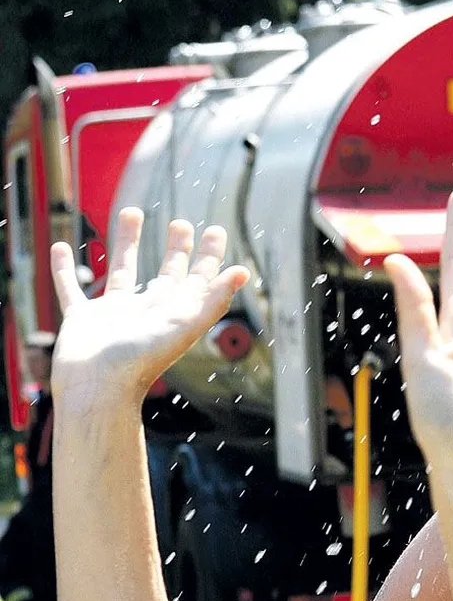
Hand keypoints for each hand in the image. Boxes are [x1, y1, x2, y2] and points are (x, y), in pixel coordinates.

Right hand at [50, 211, 248, 407]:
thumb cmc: (140, 361)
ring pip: (122, 270)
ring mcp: (113, 316)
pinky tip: (60, 247)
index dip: (209, 257)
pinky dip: (64, 269)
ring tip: (131, 211)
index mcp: (172, 315)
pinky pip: (71, 288)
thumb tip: (243, 272)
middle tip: (180, 223)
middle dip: (176, 249)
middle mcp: (146, 312)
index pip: (197, 280)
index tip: (215, 230)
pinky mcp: (81, 320)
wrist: (97, 389)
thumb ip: (212, 299)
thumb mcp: (183, 325)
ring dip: (127, 242)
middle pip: (166, 274)